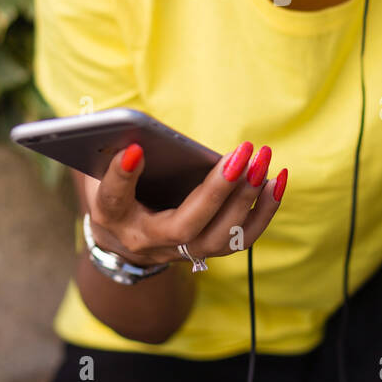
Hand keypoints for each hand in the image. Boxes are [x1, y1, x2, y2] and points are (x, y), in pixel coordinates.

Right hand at [83, 142, 286, 268]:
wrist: (125, 239)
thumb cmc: (118, 192)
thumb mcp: (106, 171)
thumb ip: (116, 151)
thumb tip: (136, 129)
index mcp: (112, 216)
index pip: (114, 198)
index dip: (123, 175)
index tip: (135, 148)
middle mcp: (146, 242)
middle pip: (184, 226)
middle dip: (217, 190)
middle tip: (241, 153)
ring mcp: (180, 252)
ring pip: (219, 237)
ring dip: (247, 199)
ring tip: (262, 161)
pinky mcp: (206, 250)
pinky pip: (241, 239)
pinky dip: (263, 211)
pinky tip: (275, 181)